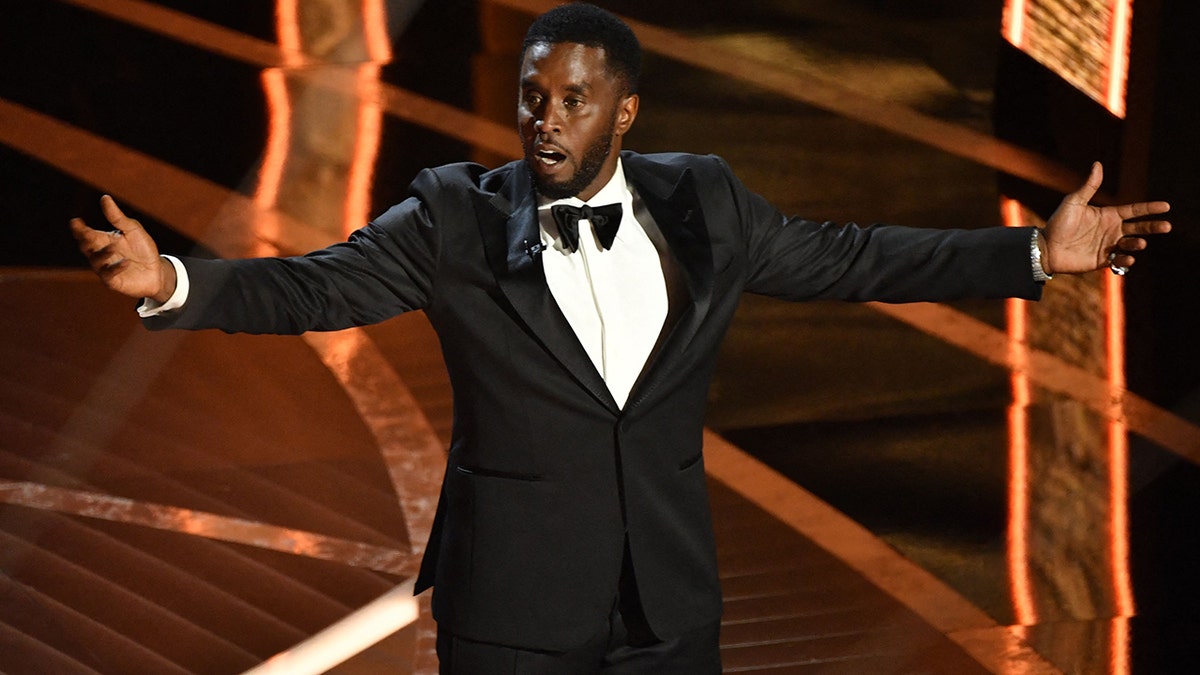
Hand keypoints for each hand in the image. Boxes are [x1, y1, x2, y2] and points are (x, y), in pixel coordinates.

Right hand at [70, 195, 175, 301]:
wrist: (157, 271)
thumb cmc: (143, 249)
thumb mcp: (132, 230)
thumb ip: (117, 217)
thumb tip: (105, 198)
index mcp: (103, 240)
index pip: (86, 234)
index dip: (79, 229)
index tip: (76, 222)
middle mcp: (101, 254)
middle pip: (86, 247)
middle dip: (85, 240)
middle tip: (88, 234)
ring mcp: (105, 268)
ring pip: (95, 261)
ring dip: (103, 253)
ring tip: (113, 247)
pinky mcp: (113, 281)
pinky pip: (109, 275)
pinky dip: (116, 268)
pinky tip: (126, 262)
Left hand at [1041, 162, 1170, 274]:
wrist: (1046, 247)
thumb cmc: (1058, 223)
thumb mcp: (1073, 202)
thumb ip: (1089, 186)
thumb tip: (1098, 164)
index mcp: (1108, 215)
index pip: (1134, 210)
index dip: (1150, 208)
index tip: (1166, 206)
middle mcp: (1111, 230)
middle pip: (1139, 228)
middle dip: (1153, 227)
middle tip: (1167, 226)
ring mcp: (1108, 246)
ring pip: (1131, 244)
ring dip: (1137, 244)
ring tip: (1139, 243)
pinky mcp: (1102, 261)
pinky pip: (1119, 261)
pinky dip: (1125, 260)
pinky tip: (1127, 257)